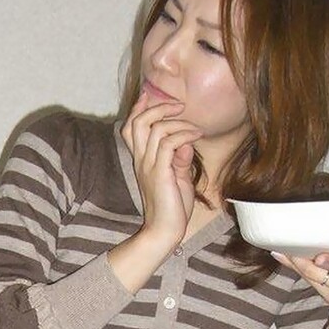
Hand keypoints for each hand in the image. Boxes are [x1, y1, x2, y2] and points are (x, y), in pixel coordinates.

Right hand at [121, 90, 202, 247]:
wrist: (165, 232)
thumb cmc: (172, 208)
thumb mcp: (178, 178)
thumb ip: (179, 159)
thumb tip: (185, 141)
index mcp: (141, 161)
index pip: (131, 127)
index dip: (139, 108)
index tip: (150, 95)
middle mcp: (141, 161)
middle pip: (138, 121)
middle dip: (158, 106)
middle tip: (179, 106)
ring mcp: (148, 166)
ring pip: (156, 128)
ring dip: (178, 122)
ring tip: (195, 128)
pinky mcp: (160, 173)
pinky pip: (169, 143)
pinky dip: (184, 135)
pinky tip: (196, 137)